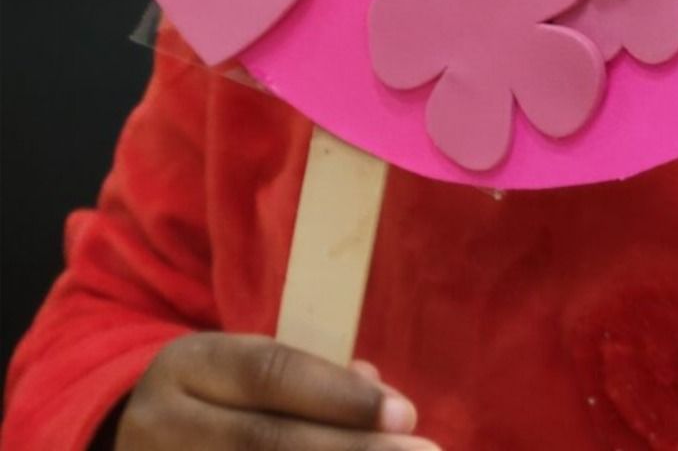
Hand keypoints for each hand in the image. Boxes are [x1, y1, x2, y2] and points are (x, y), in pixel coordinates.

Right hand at [115, 333, 435, 450]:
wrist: (144, 438)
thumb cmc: (228, 397)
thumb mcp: (256, 368)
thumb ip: (321, 379)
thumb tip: (389, 403)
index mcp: (188, 365)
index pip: (270, 373)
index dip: (339, 395)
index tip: (405, 413)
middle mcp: (160, 424)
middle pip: (262, 441)